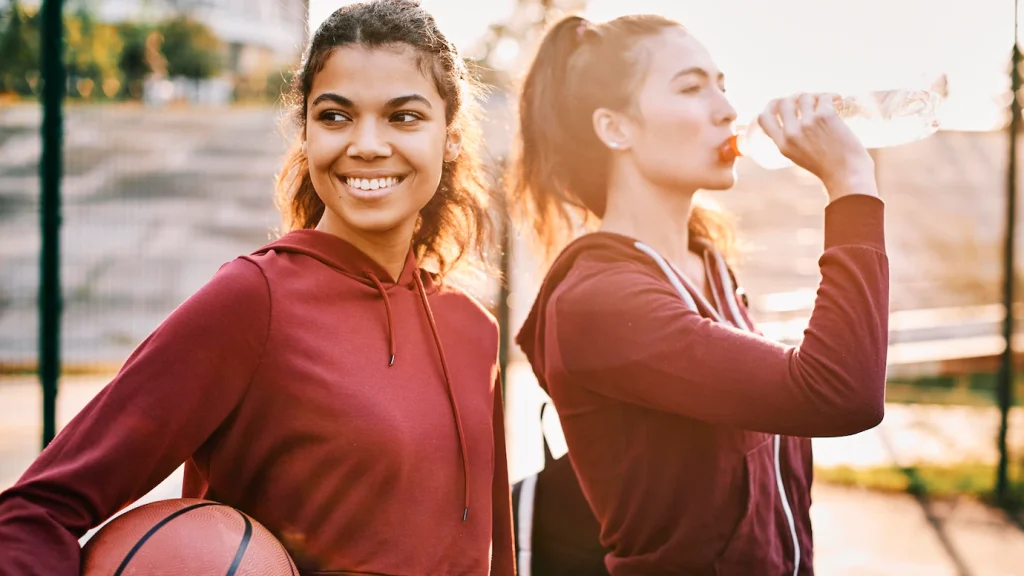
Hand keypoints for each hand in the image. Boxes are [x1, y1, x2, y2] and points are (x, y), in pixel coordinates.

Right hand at [758, 93, 877, 198]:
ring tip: (826, 104)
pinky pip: (824, 97)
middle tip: (809, 102)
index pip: (763, 118)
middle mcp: (792, 133)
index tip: (781, 104)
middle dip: (796, 99)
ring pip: (804, 97)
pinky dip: (832, 97)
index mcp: (783, 145)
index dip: (771, 107)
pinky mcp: (825, 116)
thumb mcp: (800, 156)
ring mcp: (808, 123)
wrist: (848, 174)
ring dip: (816, 98)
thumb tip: (795, 114)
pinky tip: (838, 101)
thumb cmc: (829, 167)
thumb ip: (793, 139)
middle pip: (784, 102)